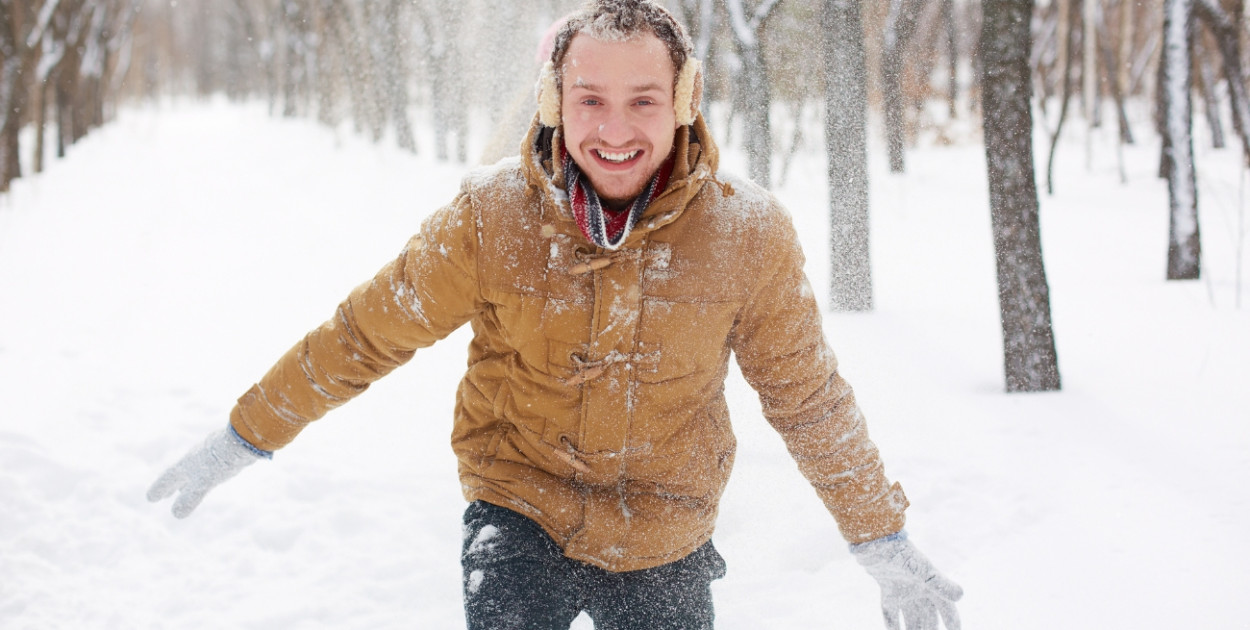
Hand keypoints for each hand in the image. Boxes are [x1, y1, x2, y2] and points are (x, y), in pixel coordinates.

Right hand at [147, 427, 269, 517]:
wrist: (243, 439)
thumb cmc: (220, 460)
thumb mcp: (204, 481)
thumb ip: (190, 497)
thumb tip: (176, 515)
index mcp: (186, 464)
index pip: (168, 479)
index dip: (160, 489)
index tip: (150, 498)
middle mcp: (194, 459)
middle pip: (179, 475)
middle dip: (170, 487)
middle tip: (163, 496)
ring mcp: (208, 457)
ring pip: (192, 472)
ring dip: (185, 482)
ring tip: (182, 489)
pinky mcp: (222, 456)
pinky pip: (206, 468)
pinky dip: (200, 477)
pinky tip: (208, 477)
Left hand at [850, 531, 962, 629]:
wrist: (876, 542)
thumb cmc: (901, 554)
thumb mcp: (923, 571)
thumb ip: (941, 585)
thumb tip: (961, 595)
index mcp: (931, 585)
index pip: (946, 607)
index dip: (952, 620)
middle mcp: (919, 589)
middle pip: (928, 616)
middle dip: (930, 628)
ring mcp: (903, 590)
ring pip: (911, 617)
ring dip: (913, 629)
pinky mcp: (888, 590)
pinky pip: (891, 612)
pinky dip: (893, 624)